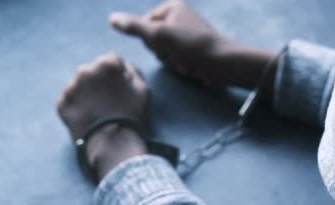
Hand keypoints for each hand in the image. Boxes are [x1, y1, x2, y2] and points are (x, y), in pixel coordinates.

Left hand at [57, 53, 148, 179]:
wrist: (112, 144)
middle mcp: (84, 71)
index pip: (112, 60)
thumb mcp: (143, 89)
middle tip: (109, 100)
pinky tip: (88, 118)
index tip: (122, 86)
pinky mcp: (61, 105)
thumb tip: (124, 67)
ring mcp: (70, 88)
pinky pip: (70, 102)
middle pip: (93, 71)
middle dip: (100, 81)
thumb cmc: (131, 114)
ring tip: (98, 112)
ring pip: (80, 86)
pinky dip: (78, 107)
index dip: (118, 73)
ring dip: (87, 94)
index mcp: (105, 65)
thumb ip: (134, 72)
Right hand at [109, 0, 275, 89]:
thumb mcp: (158, 34)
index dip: (150, 40)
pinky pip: (177, 59)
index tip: (165, 45)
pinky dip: (181, 65)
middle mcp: (179, 17)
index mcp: (171, 7)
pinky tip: (191, 68)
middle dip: (162, 52)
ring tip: (185, 62)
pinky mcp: (194, 50)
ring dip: (171, 61)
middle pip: (153, 39)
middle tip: (177, 55)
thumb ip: (133, 26)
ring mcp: (187, 34)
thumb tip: (111, 18)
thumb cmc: (191, 46)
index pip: (143, 26)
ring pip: (164, 52)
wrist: (222, 64)